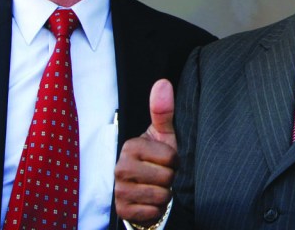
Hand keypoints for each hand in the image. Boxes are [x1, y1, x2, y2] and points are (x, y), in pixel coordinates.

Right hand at [114, 79, 179, 225]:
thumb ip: (164, 110)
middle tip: (163, 175)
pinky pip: (151, 212)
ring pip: (160, 196)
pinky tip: (150, 200)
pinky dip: (156, 209)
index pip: (169, 157)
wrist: (146, 189)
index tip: (168, 160)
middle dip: (171, 178)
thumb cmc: (158, 158)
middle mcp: (120, 168)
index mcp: (131, 146)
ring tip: (158, 186)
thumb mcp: (164, 134)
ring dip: (165, 194)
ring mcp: (118, 190)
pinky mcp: (121, 210)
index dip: (175, 160)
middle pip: (166, 177)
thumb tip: (162, 82)